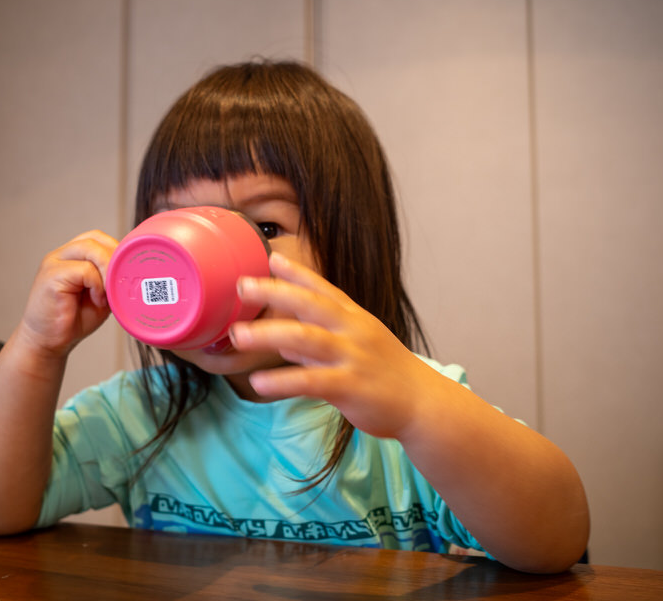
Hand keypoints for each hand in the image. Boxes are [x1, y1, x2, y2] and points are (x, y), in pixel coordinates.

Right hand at [17, 230, 117, 357]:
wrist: (49, 342)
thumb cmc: (74, 319)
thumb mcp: (101, 294)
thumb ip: (112, 278)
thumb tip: (132, 270)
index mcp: (72, 256)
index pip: (98, 238)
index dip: (117, 251)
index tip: (127, 272)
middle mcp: (61, 255)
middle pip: (95, 239)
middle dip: (114, 258)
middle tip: (121, 281)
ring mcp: (54, 263)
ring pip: (90, 249)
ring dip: (107, 270)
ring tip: (108, 293)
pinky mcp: (51, 276)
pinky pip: (84, 270)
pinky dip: (97, 284)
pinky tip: (97, 300)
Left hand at [229, 252, 432, 439]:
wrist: (424, 403)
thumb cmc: (387, 374)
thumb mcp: (357, 347)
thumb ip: (319, 341)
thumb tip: (283, 342)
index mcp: (354, 318)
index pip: (323, 289)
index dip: (297, 273)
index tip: (271, 258)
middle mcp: (353, 331)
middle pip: (310, 304)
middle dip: (275, 292)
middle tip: (242, 286)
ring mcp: (352, 357)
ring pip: (306, 339)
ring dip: (269, 335)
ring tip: (237, 336)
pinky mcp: (351, 387)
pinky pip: (311, 381)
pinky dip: (283, 381)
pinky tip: (258, 382)